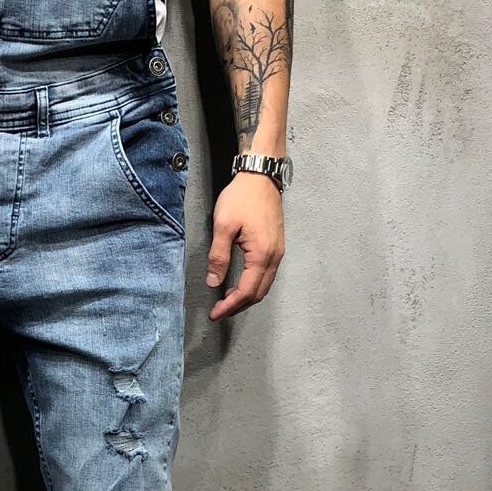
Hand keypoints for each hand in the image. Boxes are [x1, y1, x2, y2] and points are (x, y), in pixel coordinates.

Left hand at [205, 171, 284, 320]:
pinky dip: (253, 285)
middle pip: (258, 293)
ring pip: (264, 285)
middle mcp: (274, 257)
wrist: (261, 176)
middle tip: (219, 311)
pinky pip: (266, 274)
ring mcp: (278, 252)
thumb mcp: (223, 226)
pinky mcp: (276, 246)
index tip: (215, 314)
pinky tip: (239, 283)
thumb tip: (214, 282)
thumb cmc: (242, 198)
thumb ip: (218, 257)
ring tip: (226, 300)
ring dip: (246, 297)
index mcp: (262, 255)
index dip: (230, 306)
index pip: (247, 291)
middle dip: (238, 306)